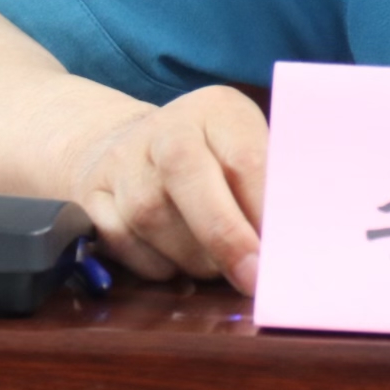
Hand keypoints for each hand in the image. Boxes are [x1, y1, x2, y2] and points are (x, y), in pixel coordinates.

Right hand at [62, 86, 269, 292]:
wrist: (132, 148)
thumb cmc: (216, 163)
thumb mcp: (253, 156)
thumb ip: (276, 191)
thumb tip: (298, 245)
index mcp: (218, 111)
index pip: (245, 158)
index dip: (264, 210)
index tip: (283, 250)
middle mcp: (166, 129)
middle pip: (187, 177)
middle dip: (225, 237)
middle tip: (253, 278)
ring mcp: (122, 161)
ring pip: (153, 219)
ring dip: (194, 257)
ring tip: (219, 265)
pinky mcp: (91, 196)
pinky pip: (122, 242)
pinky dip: (156, 264)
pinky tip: (178, 261)